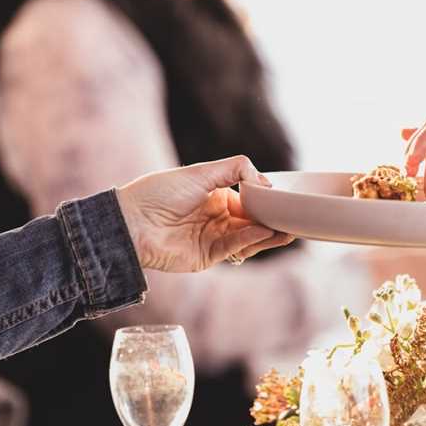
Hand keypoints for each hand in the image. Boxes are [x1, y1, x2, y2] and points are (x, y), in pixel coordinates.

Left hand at [117, 156, 293, 271]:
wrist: (131, 222)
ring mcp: (212, 238)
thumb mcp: (200, 172)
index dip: (264, 200)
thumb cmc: (159, 192)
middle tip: (294, 217)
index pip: (247, 200)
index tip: (281, 198)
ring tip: (288, 230)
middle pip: (251, 221)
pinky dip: (250, 240)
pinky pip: (235, 248)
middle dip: (272, 220)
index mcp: (213, 196)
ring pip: (248, 238)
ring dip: (268, 234)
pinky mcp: (207, 256)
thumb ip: (235, 169)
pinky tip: (264, 231)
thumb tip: (264, 182)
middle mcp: (215, 218)